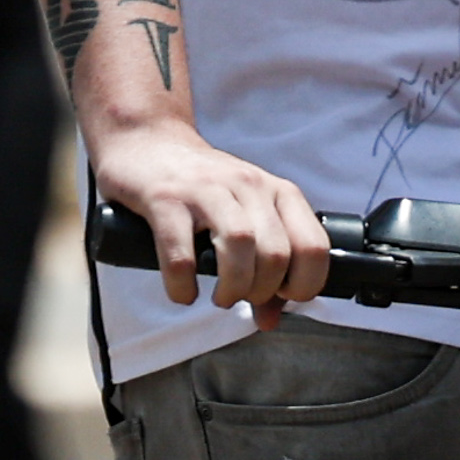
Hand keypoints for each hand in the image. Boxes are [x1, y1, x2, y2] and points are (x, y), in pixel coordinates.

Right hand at [91, 120, 324, 323]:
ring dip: (233, 286)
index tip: (281, 296)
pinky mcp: (164, 198)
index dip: (304, 284)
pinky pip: (181, 252)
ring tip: (221, 297)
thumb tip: (270, 319)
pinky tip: (183, 292)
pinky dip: (184, 283)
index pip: (314, 246)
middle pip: (276, 253)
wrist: (145, 140)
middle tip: (242, 298)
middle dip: (262, 290)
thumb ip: (260, 267)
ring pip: (240, 244)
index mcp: (275, 192)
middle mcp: (247, 186)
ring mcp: (205, 190)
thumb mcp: (240, 216)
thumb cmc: (198, 187)